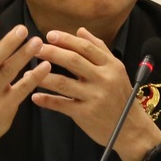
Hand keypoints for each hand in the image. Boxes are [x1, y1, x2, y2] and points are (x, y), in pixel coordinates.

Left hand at [32, 29, 160, 160]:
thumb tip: (81, 31)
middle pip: (73, 61)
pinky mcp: (85, 114)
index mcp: (111, 66)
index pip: (86, 48)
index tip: (50, 35)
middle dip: (52, 52)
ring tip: (28, 72)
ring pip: (63, 83)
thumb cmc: (121, 97)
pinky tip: (35, 96)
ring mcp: (94, 97)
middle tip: (35, 48)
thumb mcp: (116, 70)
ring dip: (44, 76)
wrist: (131, 129)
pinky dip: (47, 100)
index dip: (66, 40)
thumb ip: (99, 49)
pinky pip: (61, 105)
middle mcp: (103, 79)